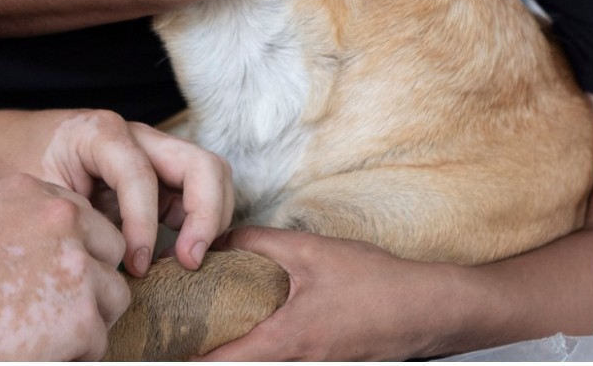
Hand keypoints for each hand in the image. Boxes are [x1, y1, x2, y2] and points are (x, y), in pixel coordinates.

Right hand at [0, 173, 130, 359]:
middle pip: (109, 247)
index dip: (70, 248)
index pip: (80, 215)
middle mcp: (60, 219)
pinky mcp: (83, 316)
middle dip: (92, 278)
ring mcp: (76, 266)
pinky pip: (98, 340)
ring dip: (88, 317)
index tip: (46, 273)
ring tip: (47, 332)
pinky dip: (74, 353)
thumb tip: (52, 248)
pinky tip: (38, 351)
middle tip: (56, 305)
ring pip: (114, 296)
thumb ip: (20, 223)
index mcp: (30, 191)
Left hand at [10, 109, 233, 277]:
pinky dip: (198, 225)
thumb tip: (112, 264)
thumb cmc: (18, 167)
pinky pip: (196, 196)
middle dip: (205, 216)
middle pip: (202, 165)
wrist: (8, 147)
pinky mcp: (160, 177)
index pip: (141, 176)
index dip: (144, 225)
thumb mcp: (39, 193)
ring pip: (211, 178)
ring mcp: (154, 154)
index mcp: (100, 133)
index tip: (136, 266)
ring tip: (183, 262)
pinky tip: (174, 257)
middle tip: (189, 263)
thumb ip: (75, 219)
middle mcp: (137, 136)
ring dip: (209, 221)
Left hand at [195, 227, 453, 360]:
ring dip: (233, 350)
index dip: (185, 358)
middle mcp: (297, 364)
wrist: (434, 308)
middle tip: (174, 332)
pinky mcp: (329, 364)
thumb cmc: (376, 282)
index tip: (157, 349)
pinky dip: (259, 346)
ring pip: (260, 365)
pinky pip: (283, 360)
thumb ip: (254, 243)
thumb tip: (214, 238)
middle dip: (205, 353)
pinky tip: (249, 324)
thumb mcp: (308, 251)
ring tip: (204, 325)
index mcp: (284, 342)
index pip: (221, 363)